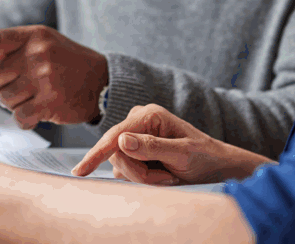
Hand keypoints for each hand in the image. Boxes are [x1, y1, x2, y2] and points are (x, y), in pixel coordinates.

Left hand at [0, 25, 107, 128]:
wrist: (101, 81)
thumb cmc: (65, 62)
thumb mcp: (40, 46)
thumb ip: (7, 52)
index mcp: (31, 36)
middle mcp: (37, 54)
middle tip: (16, 88)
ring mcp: (44, 78)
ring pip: (3, 98)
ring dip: (11, 103)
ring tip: (29, 97)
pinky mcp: (50, 102)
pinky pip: (18, 116)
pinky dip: (23, 118)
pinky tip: (36, 111)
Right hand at [71, 104, 274, 185]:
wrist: (214, 165)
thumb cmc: (203, 157)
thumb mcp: (182, 154)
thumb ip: (152, 147)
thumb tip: (122, 140)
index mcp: (149, 114)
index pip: (115, 136)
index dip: (96, 154)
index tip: (80, 172)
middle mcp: (138, 120)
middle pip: (117, 154)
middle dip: (138, 172)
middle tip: (165, 179)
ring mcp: (134, 134)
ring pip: (120, 163)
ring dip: (142, 177)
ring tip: (167, 176)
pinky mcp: (133, 148)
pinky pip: (124, 167)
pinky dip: (141, 177)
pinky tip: (160, 175)